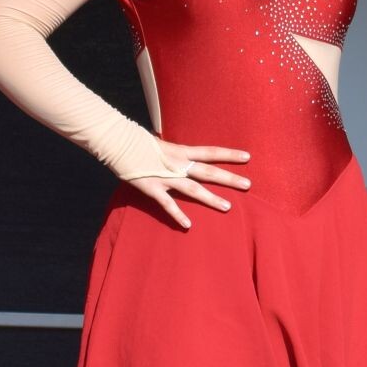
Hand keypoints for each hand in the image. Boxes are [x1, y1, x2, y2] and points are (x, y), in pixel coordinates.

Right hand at [127, 141, 250, 227]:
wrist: (118, 142)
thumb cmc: (138, 140)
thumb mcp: (161, 141)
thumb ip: (173, 150)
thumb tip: (182, 150)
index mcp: (181, 150)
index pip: (211, 152)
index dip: (229, 154)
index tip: (247, 157)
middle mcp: (178, 164)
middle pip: (208, 171)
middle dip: (229, 178)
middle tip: (248, 185)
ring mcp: (166, 177)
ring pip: (193, 189)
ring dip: (210, 198)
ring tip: (228, 207)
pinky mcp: (153, 188)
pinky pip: (167, 204)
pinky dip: (177, 215)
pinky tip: (188, 226)